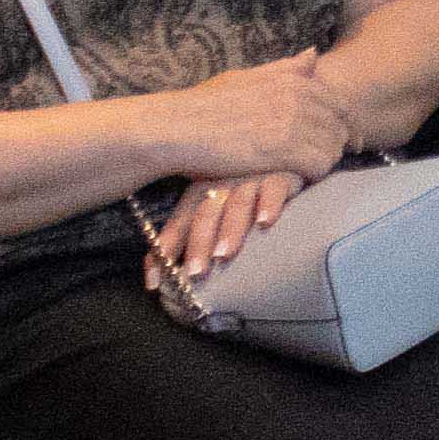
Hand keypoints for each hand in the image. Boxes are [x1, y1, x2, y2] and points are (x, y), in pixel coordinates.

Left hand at [151, 170, 300, 280]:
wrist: (284, 157)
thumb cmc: (249, 194)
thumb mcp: (218, 211)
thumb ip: (194, 239)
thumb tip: (160, 279)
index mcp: (201, 194)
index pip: (179, 224)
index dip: (165, 250)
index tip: (154, 282)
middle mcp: (223, 186)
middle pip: (205, 215)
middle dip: (198, 244)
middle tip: (195, 274)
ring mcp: (251, 181)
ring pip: (236, 204)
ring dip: (229, 230)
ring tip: (223, 255)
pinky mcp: (281, 177)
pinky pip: (274, 189)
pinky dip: (268, 205)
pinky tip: (265, 222)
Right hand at [176, 50, 363, 188]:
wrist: (178, 128)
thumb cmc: (204, 104)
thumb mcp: (246, 76)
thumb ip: (284, 68)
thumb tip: (314, 53)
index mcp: (292, 79)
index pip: (339, 103)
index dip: (340, 124)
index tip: (335, 139)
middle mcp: (299, 97)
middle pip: (340, 126)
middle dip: (335, 144)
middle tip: (320, 160)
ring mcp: (294, 122)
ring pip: (333, 147)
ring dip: (323, 161)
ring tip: (305, 170)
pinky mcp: (286, 150)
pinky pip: (319, 165)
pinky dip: (312, 175)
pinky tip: (296, 178)